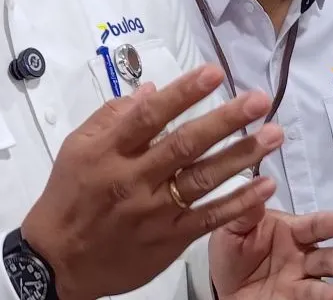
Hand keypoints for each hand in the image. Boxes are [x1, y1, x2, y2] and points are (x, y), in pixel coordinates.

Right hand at [21, 64, 284, 299]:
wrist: (59, 259)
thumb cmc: (67, 196)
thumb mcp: (76, 148)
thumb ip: (111, 117)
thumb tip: (150, 91)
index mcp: (108, 152)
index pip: (150, 116)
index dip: (183, 93)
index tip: (213, 72)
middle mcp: (134, 179)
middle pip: (184, 144)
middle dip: (225, 120)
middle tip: (258, 100)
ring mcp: (155, 210)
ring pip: (203, 179)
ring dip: (242, 155)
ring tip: (273, 134)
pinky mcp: (170, 238)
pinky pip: (210, 217)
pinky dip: (239, 202)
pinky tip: (265, 184)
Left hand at [210, 207, 332, 299]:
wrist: (221, 286)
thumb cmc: (231, 251)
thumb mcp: (231, 228)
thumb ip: (247, 210)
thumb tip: (264, 184)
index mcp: (289, 231)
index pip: (311, 226)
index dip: (326, 223)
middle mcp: (301, 255)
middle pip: (326, 256)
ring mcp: (300, 279)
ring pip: (322, 282)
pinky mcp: (295, 299)